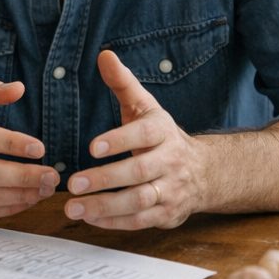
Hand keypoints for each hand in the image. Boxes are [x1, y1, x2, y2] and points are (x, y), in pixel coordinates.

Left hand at [62, 50, 206, 229]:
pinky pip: (140, 221)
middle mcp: (170, 161)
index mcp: (163, 132)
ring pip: (139, 201)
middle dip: (105, 179)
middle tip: (73, 183)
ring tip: (73, 207)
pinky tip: (89, 218)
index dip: (120, 140)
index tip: (93, 147)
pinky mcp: (167, 214)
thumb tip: (104, 55)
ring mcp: (171, 190)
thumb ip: (123, 83)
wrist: (204, 172)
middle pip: (139, 172)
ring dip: (105, 206)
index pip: (145, 134)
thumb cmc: (162, 137)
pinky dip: (114, 222)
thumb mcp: (146, 107)